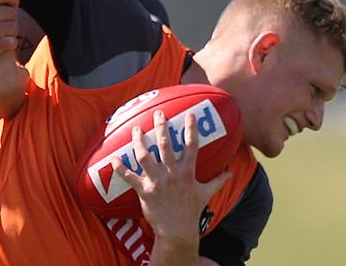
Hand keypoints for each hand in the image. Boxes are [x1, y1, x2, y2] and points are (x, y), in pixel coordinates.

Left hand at [112, 111, 230, 247]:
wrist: (178, 232)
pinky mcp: (144, 190)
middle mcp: (172, 174)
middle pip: (166, 145)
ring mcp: (157, 181)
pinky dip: (120, 168)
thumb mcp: (206, 194)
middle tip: (159, 113)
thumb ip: (217, 181)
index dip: (191, 128)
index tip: (190, 114)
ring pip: (145, 156)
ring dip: (139, 141)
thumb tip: (231, 173)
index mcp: (187, 172)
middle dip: (162, 127)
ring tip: (136, 128)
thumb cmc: (191, 212)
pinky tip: (113, 158)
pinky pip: (130, 177)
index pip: (191, 145)